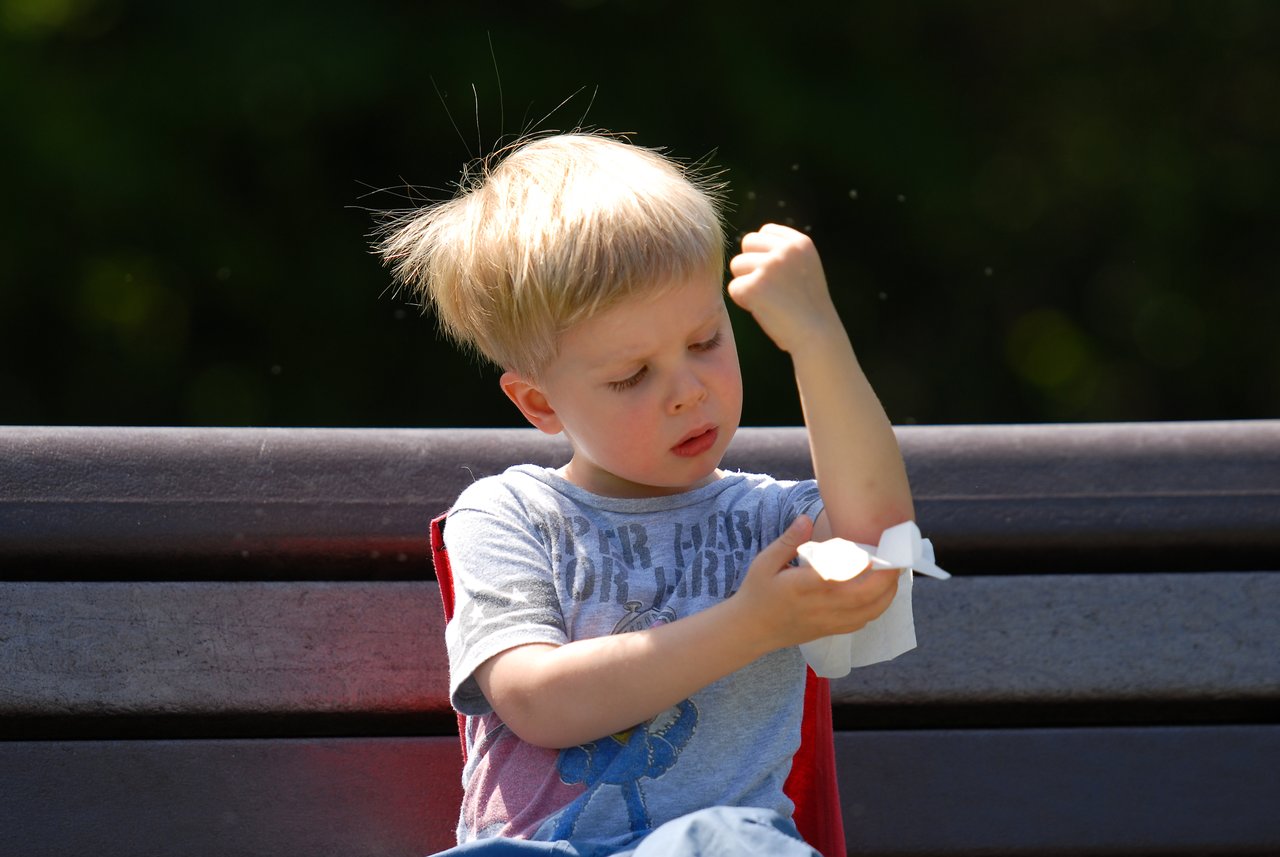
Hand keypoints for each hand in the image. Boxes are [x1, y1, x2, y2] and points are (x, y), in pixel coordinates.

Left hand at [727, 223, 841, 353]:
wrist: (818, 336)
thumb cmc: (808, 308)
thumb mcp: (804, 269)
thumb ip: (784, 253)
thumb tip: (749, 240)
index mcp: (800, 243)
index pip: (765, 231)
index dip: (763, 252)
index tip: (774, 274)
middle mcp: (785, 250)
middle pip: (747, 243)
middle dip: (751, 264)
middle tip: (767, 287)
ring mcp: (769, 267)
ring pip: (736, 265)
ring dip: (746, 283)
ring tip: (768, 300)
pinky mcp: (753, 286)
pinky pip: (733, 288)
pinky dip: (743, 302)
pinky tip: (763, 310)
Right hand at [734, 515, 900, 651]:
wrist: (750, 630)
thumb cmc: (756, 593)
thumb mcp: (764, 562)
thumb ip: (788, 541)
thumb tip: (805, 518)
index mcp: (804, 586)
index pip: (841, 574)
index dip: (863, 564)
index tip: (878, 548)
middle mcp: (821, 606)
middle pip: (865, 596)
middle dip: (887, 578)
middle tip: (898, 559)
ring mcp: (828, 622)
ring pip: (868, 612)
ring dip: (887, 594)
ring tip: (894, 575)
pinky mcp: (830, 631)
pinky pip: (861, 622)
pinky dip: (876, 609)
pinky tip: (879, 595)